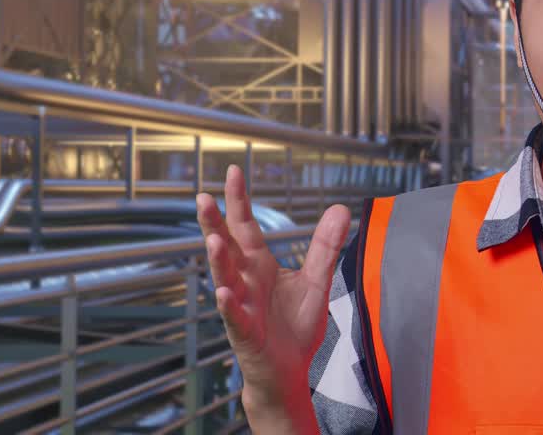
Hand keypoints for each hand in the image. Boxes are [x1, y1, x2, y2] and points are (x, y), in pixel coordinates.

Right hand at [196, 165, 350, 421]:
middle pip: (227, 248)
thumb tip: (340, 207)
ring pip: (226, 279)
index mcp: (259, 266)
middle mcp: (245, 282)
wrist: (288, 371)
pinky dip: (230, 305)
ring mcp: (241, 307)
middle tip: (202, 197)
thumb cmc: (295, 326)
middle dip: (214, 223)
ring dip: (219, 260)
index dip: (238, 201)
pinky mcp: (245, 333)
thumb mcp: (316, 281)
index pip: (245, 227)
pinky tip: (226, 292)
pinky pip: (235, 317)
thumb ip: (325, 246)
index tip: (232, 170)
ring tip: (214, 238)